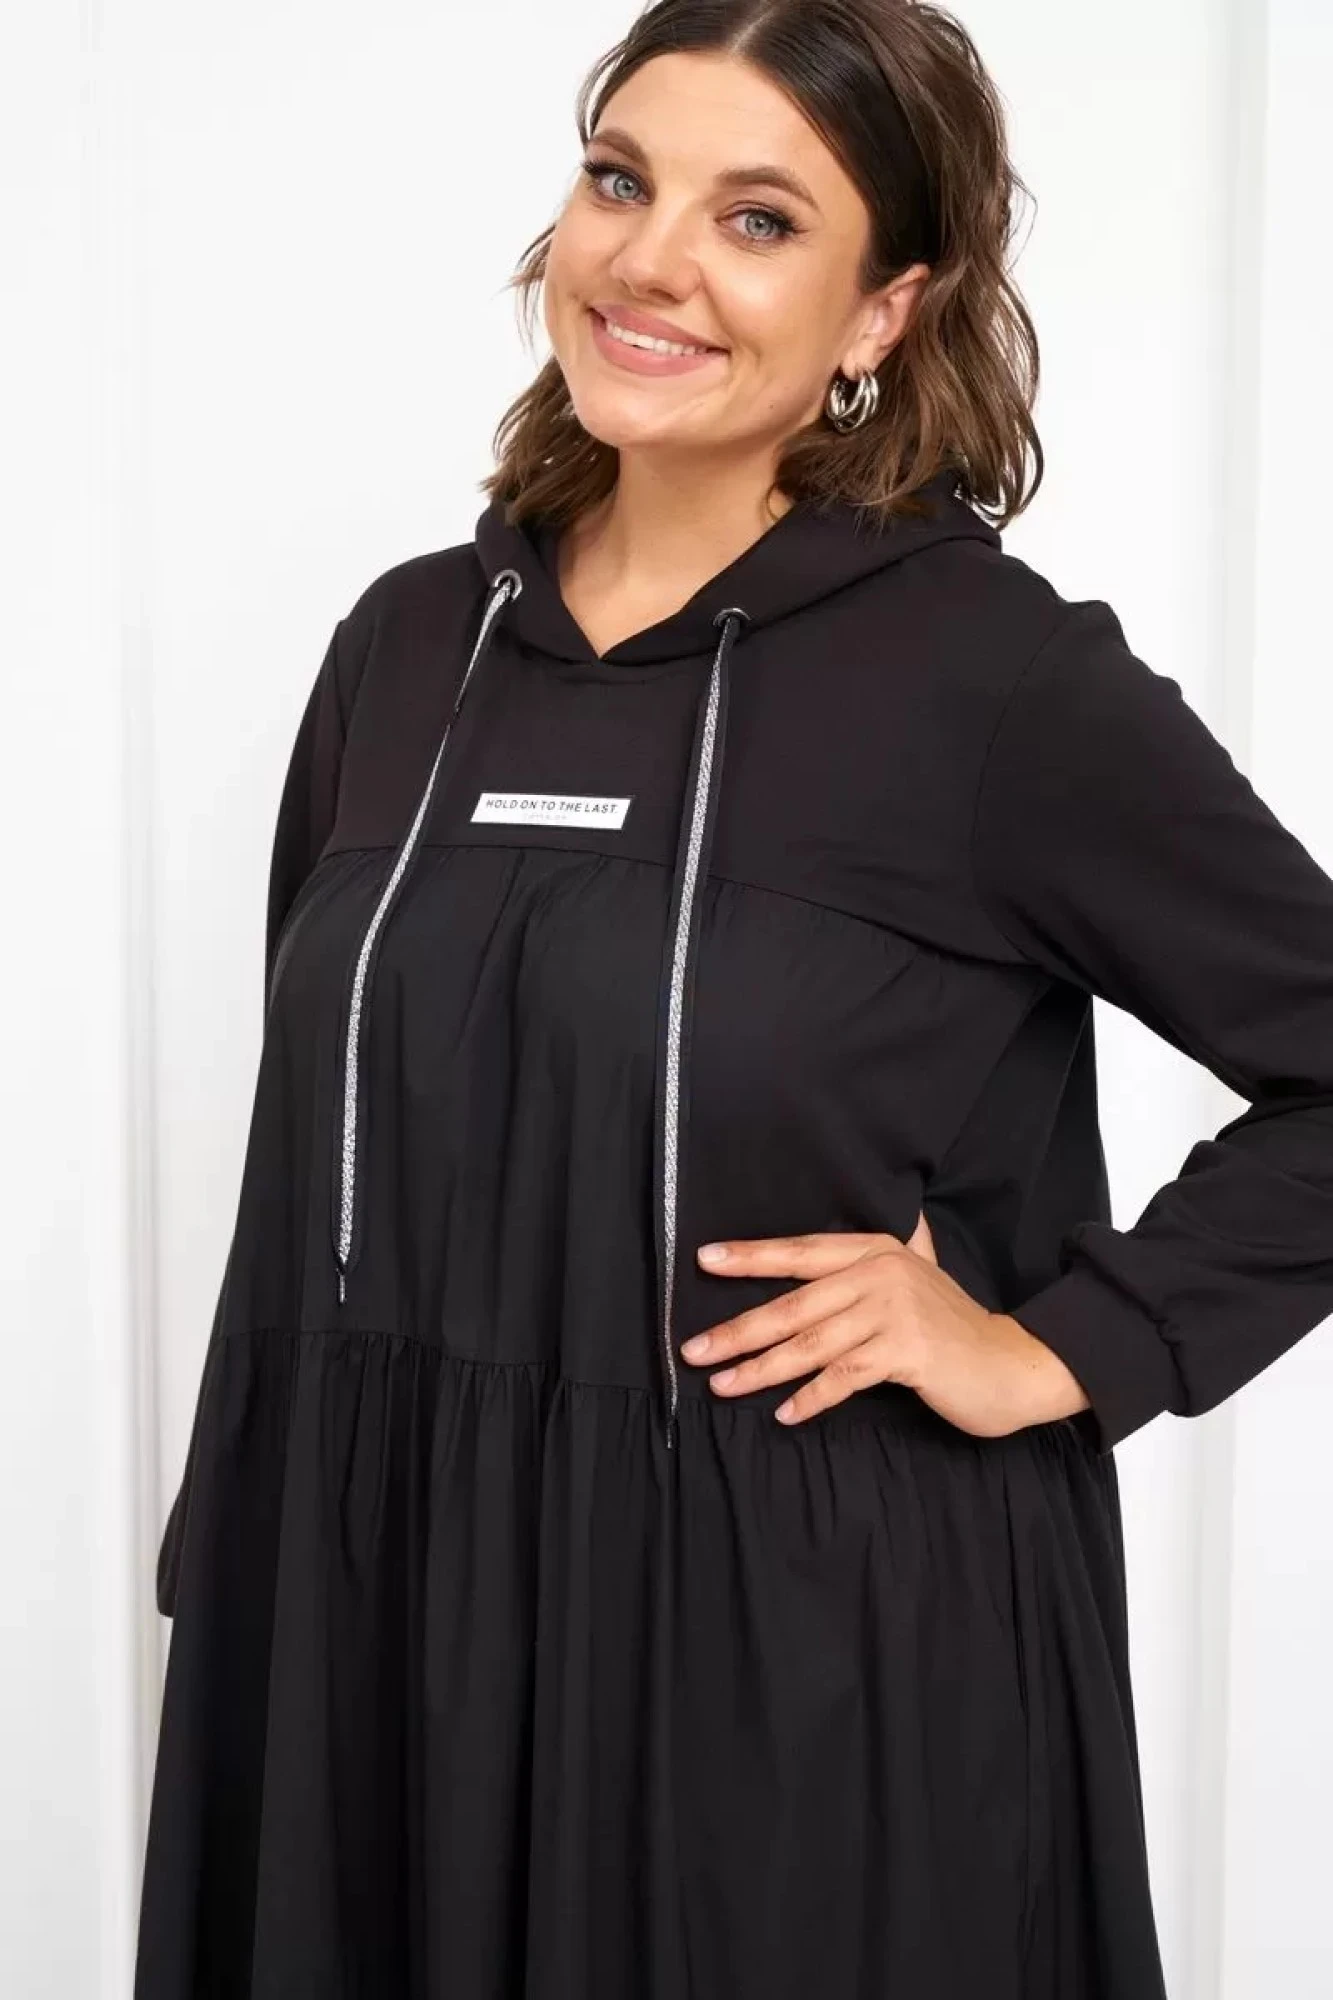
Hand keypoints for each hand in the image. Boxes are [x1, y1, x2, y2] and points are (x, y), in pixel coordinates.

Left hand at [682, 1212, 1090, 1436]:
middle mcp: (881, 1273)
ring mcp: (894, 1311)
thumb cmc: (954, 1328)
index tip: (704, 1261)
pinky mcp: (906, 1352)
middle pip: (794, 1304)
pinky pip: (844, 1377)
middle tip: (694, 1348)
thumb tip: (861, 1235)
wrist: (1014, 1364)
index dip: (752, 1257)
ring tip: (723, 1384)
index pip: (800, 1251)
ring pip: (811, 1344)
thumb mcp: (918, 1279)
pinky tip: (784, 1414)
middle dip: (739, 1329)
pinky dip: (811, 1398)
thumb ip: (888, 1258)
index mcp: (876, 1250)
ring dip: (761, 1368)